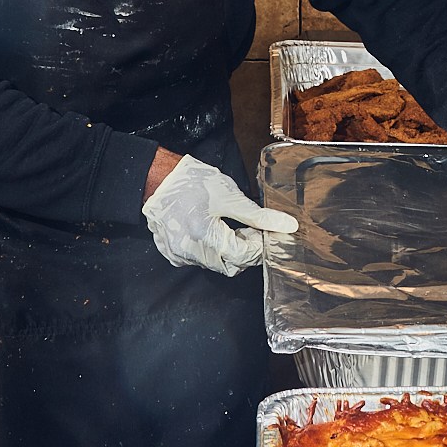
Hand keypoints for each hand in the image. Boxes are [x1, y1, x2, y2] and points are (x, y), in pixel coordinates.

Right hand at [141, 154, 298, 275]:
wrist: (160, 179)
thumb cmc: (193, 183)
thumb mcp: (230, 195)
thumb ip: (259, 215)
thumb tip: (286, 225)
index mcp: (203, 235)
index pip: (243, 255)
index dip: (259, 246)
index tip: (266, 232)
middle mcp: (188, 251)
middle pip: (230, 266)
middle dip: (246, 251)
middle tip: (251, 230)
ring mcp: (178, 255)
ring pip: (216, 265)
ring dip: (230, 251)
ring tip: (232, 227)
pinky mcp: (173, 254)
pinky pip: (200, 260)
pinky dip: (213, 251)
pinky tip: (214, 231)